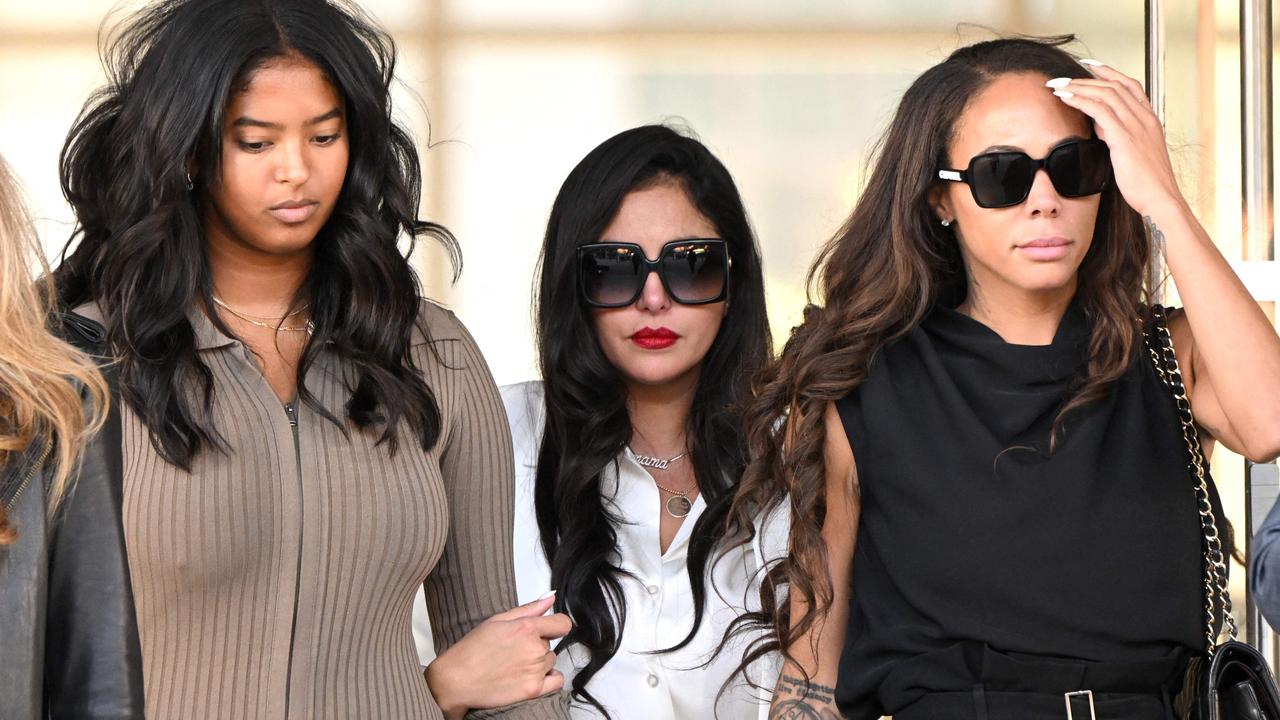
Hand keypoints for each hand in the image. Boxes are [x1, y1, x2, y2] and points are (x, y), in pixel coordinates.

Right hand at [424, 593, 571, 719]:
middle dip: (536, 644)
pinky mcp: (533, 690)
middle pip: (550, 643)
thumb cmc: (470, 650)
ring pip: (550, 661)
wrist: (455, 681)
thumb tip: (549, 597)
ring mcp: (535, 670)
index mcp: (526, 628)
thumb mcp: (497, 620)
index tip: (549, 629)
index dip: (555, 625)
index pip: (562, 623)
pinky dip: (549, 679)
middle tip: (514, 650)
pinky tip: (531, 676)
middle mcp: (534, 649)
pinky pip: (556, 681)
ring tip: (514, 665)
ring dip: (539, 662)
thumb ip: (529, 609)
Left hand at [1047, 61, 1184, 217]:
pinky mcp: (1124, 137)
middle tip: (1062, 77)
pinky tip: (1064, 97)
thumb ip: (1117, 136)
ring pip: (1106, 94)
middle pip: (1114, 86)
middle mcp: (1145, 118)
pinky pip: (1099, 110)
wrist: (1160, 200)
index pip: (1130, 86)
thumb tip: (1100, 125)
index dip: (1110, 72)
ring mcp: (1136, 126)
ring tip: (1057, 85)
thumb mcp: (1132, 154)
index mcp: (1149, 121)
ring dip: (1078, 87)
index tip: (1090, 65)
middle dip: (1085, 78)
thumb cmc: (1146, 184)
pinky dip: (1080, 99)